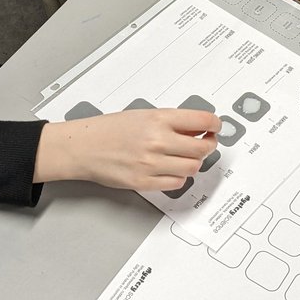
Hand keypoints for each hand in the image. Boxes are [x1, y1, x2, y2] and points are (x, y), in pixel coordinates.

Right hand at [35, 109, 220, 189]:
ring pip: (193, 167)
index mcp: (158, 119)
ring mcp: (151, 164)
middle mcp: (157, 141)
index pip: (202, 120)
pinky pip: (176, 183)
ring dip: (194, 163)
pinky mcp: (144, 182)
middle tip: (207, 143)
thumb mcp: (143, 115)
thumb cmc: (110, 130)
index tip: (216, 127)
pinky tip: (172, 170)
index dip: (215, 124)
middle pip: (202, 148)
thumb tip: (199, 128)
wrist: (84, 147)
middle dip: (209, 145)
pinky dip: (180, 177)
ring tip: (187, 157)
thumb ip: (171, 122)